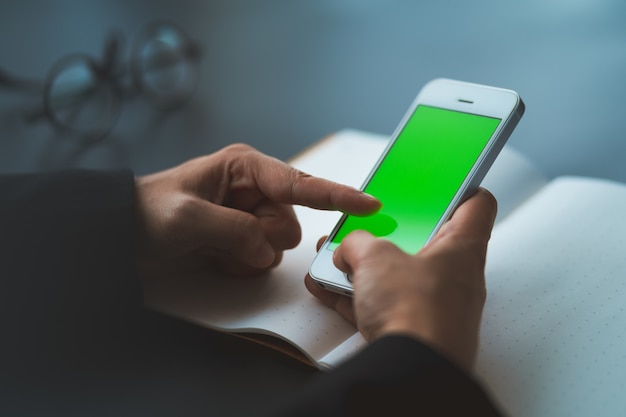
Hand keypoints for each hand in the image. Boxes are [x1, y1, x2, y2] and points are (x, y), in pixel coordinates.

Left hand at [135, 143, 380, 277]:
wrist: (122, 238)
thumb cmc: (148, 215)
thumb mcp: (186, 218)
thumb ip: (234, 230)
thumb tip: (265, 249)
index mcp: (244, 167)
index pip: (300, 184)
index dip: (337, 195)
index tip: (370, 204)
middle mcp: (253, 189)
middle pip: (289, 224)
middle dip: (260, 238)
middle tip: (224, 238)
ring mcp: (249, 216)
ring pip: (278, 245)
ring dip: (246, 254)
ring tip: (212, 246)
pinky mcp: (243, 238)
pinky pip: (262, 260)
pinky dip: (239, 264)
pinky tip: (213, 255)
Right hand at [305, 188, 496, 370]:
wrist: (411, 372)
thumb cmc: (416, 315)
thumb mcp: (375, 257)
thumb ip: (357, 243)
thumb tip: (348, 247)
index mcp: (461, 249)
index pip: (477, 205)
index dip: (460, 187)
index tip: (440, 180)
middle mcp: (454, 278)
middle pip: (426, 241)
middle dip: (389, 234)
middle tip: (367, 228)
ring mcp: (435, 307)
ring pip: (400, 276)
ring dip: (367, 269)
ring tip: (338, 260)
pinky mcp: (414, 332)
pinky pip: (385, 307)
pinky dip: (359, 298)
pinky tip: (331, 291)